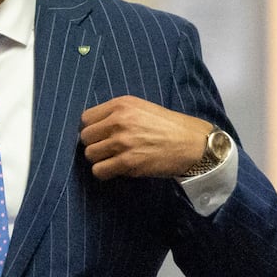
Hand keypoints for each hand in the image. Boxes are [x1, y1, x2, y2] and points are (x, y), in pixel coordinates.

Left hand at [79, 96, 209, 179]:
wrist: (192, 143)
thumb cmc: (168, 126)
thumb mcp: (142, 108)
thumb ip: (117, 114)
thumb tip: (94, 129)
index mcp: (121, 104)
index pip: (86, 118)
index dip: (92, 129)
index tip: (101, 136)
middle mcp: (119, 121)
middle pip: (85, 138)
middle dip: (94, 145)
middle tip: (109, 149)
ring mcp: (122, 142)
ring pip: (90, 155)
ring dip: (99, 160)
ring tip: (114, 159)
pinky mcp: (128, 162)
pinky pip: (99, 171)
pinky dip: (105, 172)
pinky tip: (117, 169)